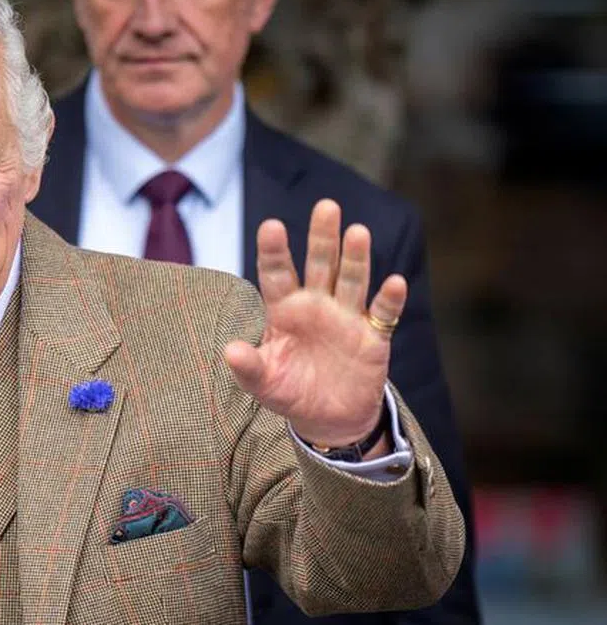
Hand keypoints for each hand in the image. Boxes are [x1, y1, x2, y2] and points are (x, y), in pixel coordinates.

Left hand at [224, 199, 406, 446]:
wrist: (327, 418)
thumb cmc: (289, 391)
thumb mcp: (263, 383)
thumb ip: (248, 367)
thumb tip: (230, 350)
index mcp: (284, 309)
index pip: (277, 273)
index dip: (274, 251)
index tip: (271, 226)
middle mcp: (316, 305)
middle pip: (320, 264)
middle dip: (323, 237)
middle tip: (326, 206)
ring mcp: (346, 317)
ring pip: (352, 280)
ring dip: (356, 258)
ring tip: (357, 232)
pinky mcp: (373, 336)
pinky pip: (382, 314)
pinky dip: (389, 299)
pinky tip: (394, 283)